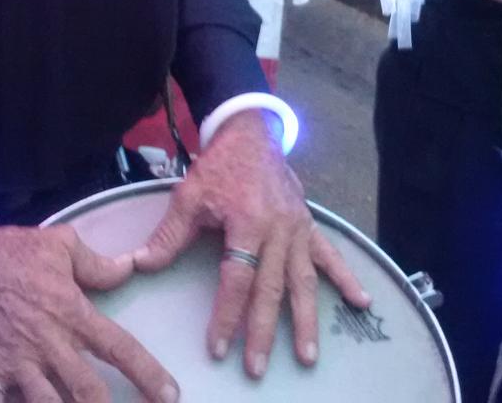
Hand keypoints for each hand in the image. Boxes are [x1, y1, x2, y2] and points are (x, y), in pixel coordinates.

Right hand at [0, 207, 178, 402]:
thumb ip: (98, 264)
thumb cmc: (10, 250)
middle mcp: (49, 345)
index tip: (170, 394)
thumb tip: (132, 266)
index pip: (119, 348)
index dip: (148, 373)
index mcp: (72, 313)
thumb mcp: (61, 245)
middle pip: (88, 391)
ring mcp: (16, 364)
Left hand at [132, 110, 370, 378]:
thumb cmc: (219, 165)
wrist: (250, 132)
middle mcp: (278, 228)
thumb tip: (140, 264)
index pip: (237, 278)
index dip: (226, 314)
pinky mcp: (309, 223)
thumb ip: (169, 234)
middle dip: (264, 330)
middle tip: (257, 368)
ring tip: (308, 355)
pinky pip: (329, 253)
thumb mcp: (189, 194)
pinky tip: (361, 301)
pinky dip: (346, 277)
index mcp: (247, 221)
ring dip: (306, 318)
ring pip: (303, 279)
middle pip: (271, 287)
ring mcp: (298, 227)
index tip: (217, 347)